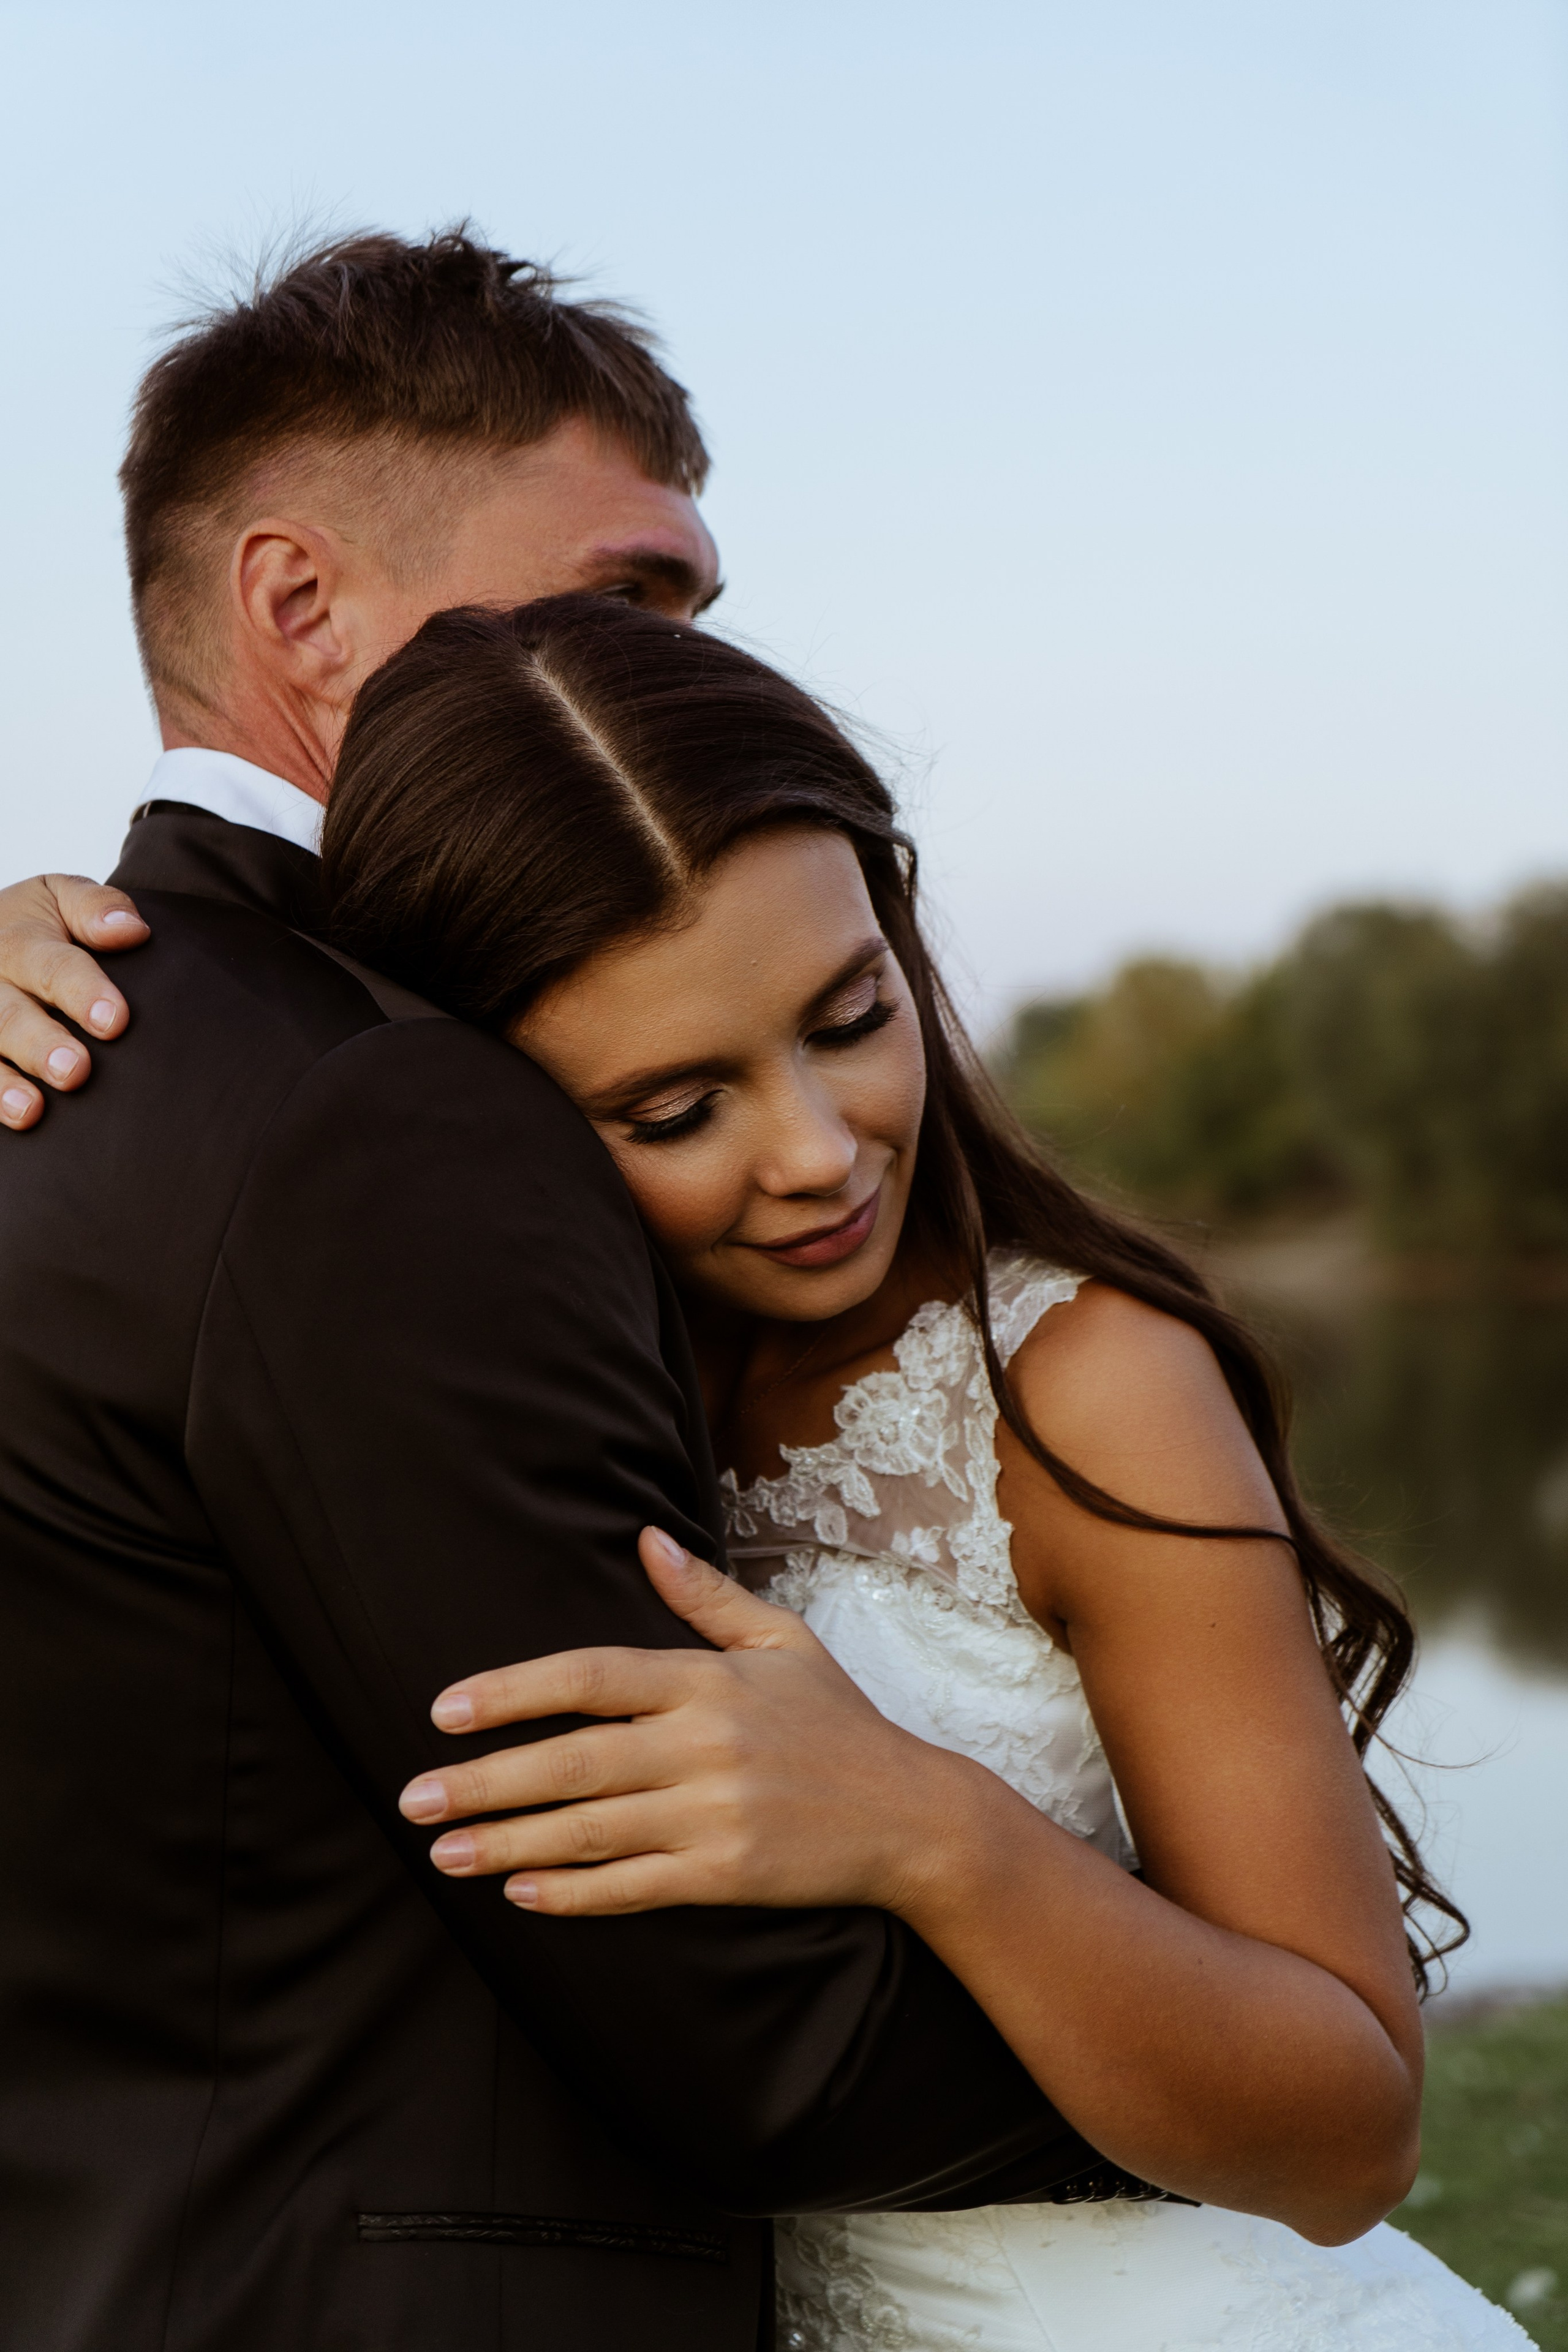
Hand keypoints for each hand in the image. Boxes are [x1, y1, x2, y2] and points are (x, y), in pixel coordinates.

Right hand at [0, 875, 149, 1128]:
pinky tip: (13, 1120)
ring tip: (30, 1110)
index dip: (83, 993)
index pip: (54, 966)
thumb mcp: (63, 897)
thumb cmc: (44, 925)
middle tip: (74, 1071)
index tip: (115, 1021)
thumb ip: (96, 907)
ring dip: (4, 1084)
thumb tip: (132, 929)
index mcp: (20, 938)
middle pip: (10, 1016)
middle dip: (40, 1044)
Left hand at [397, 1529, 978, 1916]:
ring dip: (508, 1843)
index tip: (443, 1712)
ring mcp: (716, 1814)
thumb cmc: (839, 1725)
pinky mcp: (727, 1874)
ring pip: (591, 1829)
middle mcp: (705, 1744)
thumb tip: (644, 1537)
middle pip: (573, 1760)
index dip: (511, 1691)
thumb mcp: (782, 1644)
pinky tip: (519, 1895)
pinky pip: (634, 1886)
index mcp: (707, 1681)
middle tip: (411, 1797)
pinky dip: (572, 1894)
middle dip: (485, 1781)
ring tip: (442, 1853)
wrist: (913, 1818)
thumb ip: (705, 1597)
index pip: (590, 1676)